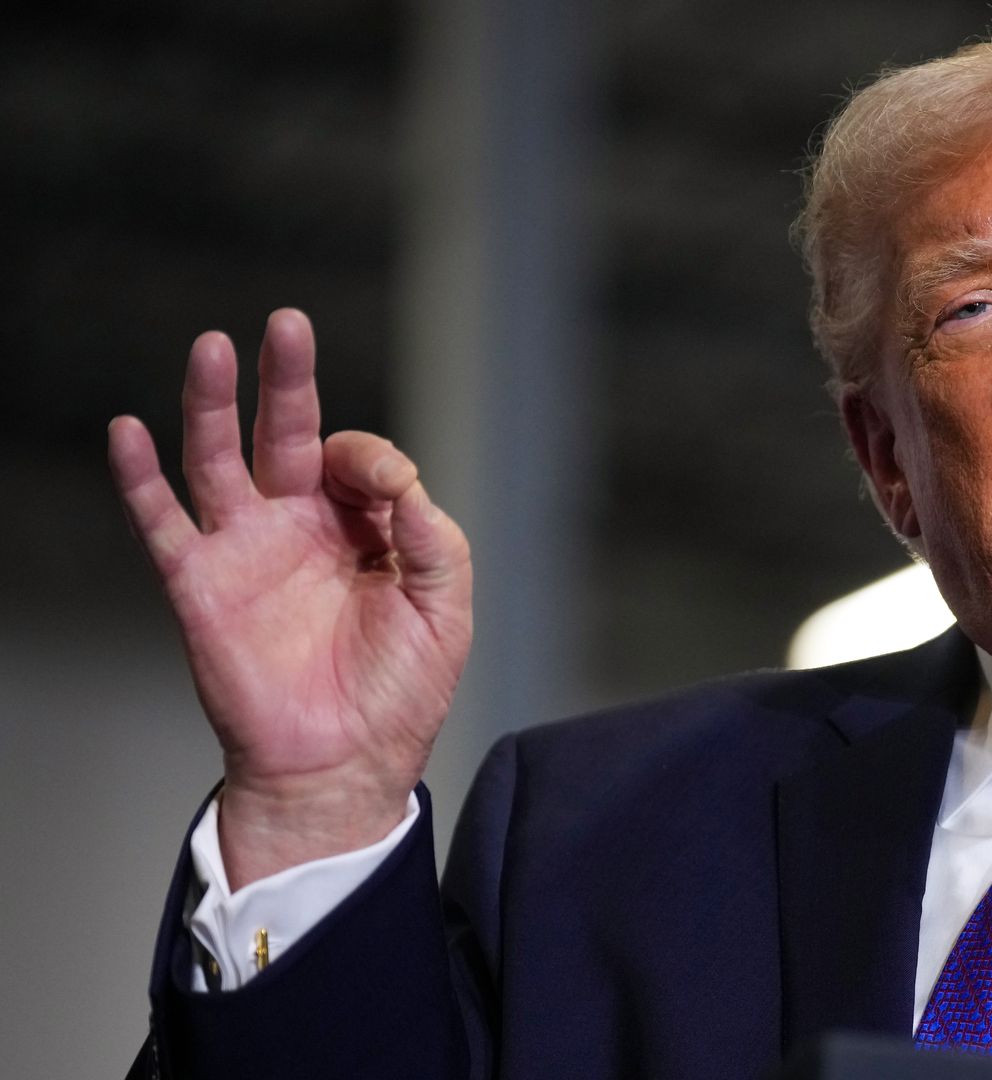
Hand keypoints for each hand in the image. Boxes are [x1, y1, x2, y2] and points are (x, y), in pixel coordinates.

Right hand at [108, 309, 472, 888]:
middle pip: (288, 431)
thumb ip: (432, 537)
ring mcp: (245, 550)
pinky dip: (140, 479)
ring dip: (214, 404)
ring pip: (219, 459)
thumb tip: (399, 478)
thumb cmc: (400, 690)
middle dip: (288, 377)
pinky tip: (128, 431)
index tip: (392, 492)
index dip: (376, 462)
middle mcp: (299, 524)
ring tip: (212, 347)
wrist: (344, 765)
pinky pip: (162, 523)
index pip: (361, 460)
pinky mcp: (200, 586)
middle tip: (287, 323)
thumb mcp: (444, 607)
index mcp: (362, 526)